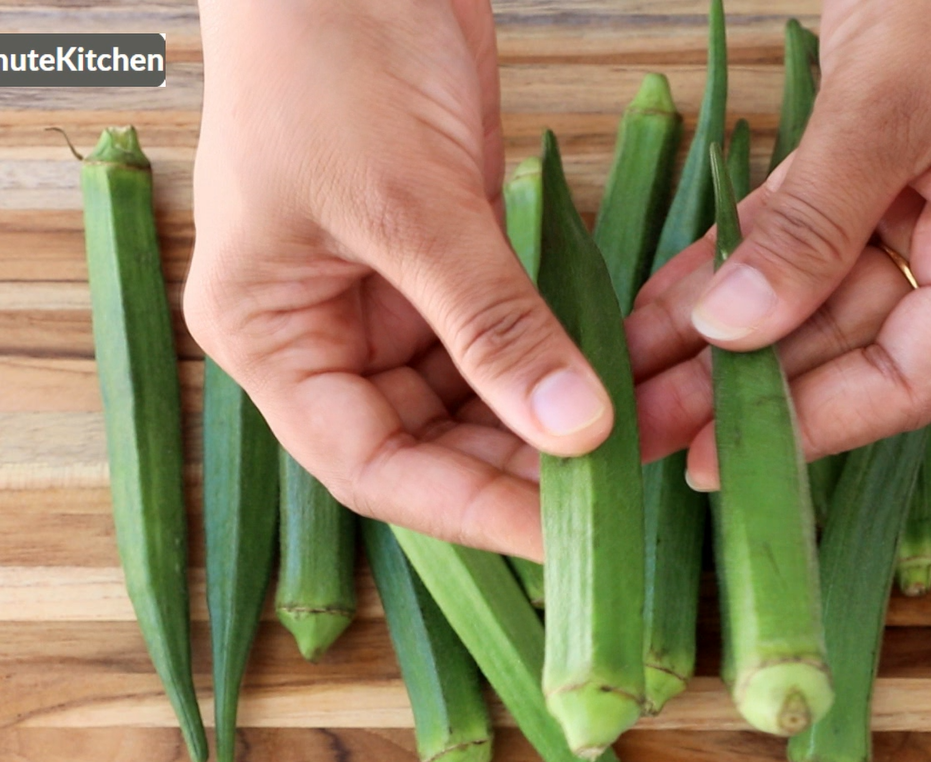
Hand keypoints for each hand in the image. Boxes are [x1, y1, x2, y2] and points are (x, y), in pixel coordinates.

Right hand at [186, 0, 613, 558]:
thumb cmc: (328, 57)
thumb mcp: (408, 203)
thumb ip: (491, 323)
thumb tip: (577, 431)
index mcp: (272, 338)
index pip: (374, 467)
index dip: (472, 510)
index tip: (571, 536)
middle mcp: (327, 333)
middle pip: (435, 443)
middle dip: (535, 463)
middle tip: (641, 474)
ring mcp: (391, 295)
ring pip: (484, 395)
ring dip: (565, 411)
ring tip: (658, 423)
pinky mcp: (450, 255)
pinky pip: (514, 331)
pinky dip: (569, 351)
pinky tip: (636, 369)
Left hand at [629, 0, 930, 487]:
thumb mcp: (894, 96)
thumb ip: (818, 220)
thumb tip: (738, 331)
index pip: (917, 374)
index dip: (817, 428)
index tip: (716, 463)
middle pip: (854, 344)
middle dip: (746, 388)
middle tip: (643, 426)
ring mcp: (930, 202)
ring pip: (816, 296)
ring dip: (726, 335)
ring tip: (633, 376)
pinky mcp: (881, 164)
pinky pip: (799, 234)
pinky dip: (734, 263)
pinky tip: (663, 302)